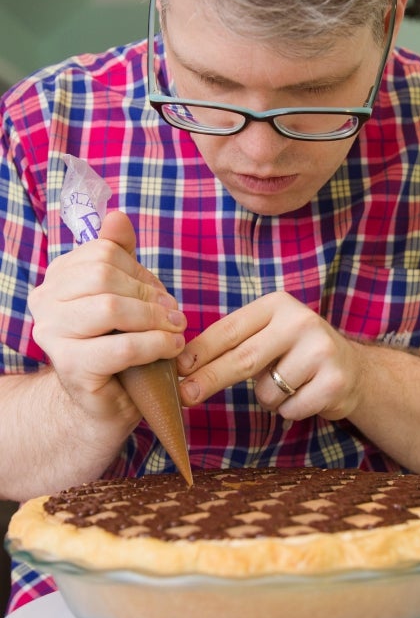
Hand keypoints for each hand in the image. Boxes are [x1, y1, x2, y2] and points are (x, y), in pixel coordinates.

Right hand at [28, 211, 185, 420]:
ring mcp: (52, 335)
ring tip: (176, 331)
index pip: (103, 253)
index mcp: (57, 277)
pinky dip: (154, 345)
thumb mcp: (123, 294)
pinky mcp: (70, 367)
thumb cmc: (118, 343)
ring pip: (111, 309)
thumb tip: (116, 216)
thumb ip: (120, 255)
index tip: (159, 295)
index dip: (139, 272)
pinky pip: (121, 347)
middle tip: (174, 314)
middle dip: (149, 295)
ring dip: (154, 320)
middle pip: (105, 276)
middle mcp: (44, 302)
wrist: (105, 401)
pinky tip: (171, 348)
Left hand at [177, 292, 362, 421]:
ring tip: (289, 384)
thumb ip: (235, 344)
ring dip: (268, 399)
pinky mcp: (334, 381)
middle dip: (210, 379)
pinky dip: (290, 410)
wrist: (353, 369)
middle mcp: (300, 321)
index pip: (229, 330)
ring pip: (267, 391)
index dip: (200, 352)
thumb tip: (185, 367)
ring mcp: (320, 350)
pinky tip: (307, 394)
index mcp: (277, 305)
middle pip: (243, 358)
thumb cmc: (296, 353)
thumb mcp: (268, 335)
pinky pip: (290, 408)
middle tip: (185, 396)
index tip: (177, 369)